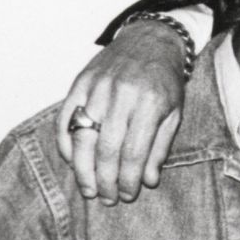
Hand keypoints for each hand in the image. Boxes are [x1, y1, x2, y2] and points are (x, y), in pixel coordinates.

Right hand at [55, 20, 186, 203]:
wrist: (149, 40)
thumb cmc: (165, 81)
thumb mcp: (175, 112)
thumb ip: (161, 147)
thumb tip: (148, 180)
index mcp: (150, 104)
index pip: (134, 151)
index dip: (128, 178)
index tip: (127, 195)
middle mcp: (121, 96)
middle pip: (106, 149)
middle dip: (105, 180)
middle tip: (106, 199)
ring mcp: (96, 89)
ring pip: (82, 137)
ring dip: (83, 169)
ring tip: (88, 189)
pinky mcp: (78, 84)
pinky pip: (65, 119)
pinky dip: (65, 143)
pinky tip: (72, 161)